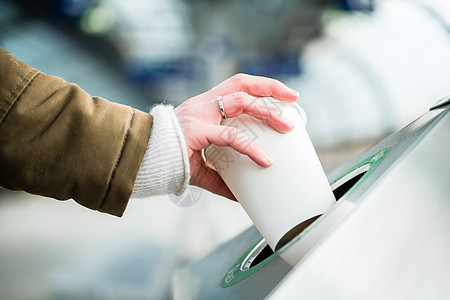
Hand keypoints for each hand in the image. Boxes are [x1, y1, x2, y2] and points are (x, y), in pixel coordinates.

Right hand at [174, 73, 298, 200]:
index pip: (236, 84)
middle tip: (293, 99)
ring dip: (267, 111)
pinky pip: (228, 136)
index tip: (282, 95)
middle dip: (270, 88)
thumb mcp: (200, 166)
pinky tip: (265, 160)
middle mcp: (204, 104)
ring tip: (287, 126)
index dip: (260, 85)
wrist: (142, 160)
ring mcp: (200, 115)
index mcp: (205, 106)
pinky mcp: (196, 131)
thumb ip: (220, 178)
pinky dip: (249, 147)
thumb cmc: (168, 158)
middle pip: (242, 83)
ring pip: (240, 101)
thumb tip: (240, 196)